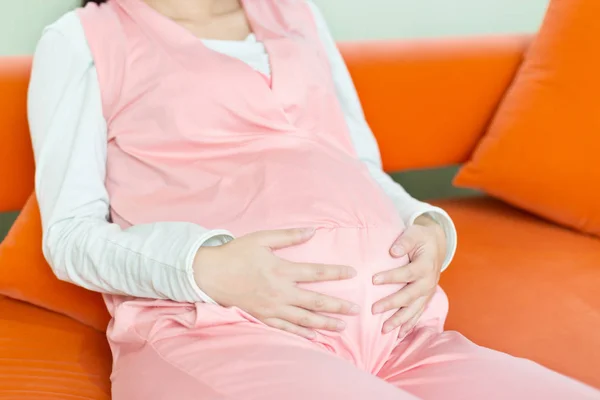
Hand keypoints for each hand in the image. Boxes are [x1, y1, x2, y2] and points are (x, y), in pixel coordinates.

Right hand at [193, 228, 359, 338]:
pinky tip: (314, 337)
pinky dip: (301, 334)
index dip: (336, 273)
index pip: (316, 273)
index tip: (353, 273)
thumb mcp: (262, 238)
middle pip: (314, 301)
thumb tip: (312, 231)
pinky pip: (285, 329)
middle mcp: (279, 291)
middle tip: (356, 310)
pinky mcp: (262, 317)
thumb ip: (288, 236)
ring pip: (303, 319)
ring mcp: (271, 307)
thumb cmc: (235, 253)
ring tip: (342, 327)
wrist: (209, 273)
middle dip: (337, 306)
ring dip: (324, 323)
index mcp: (281, 270)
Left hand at [372, 215, 445, 334]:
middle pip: (409, 296)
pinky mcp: (425, 299)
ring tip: (384, 329)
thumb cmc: (420, 239)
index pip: (407, 273)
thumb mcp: (414, 234)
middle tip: (373, 310)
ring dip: (399, 321)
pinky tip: (398, 335)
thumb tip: (394, 251)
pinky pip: (417, 314)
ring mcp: (428, 293)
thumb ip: (404, 242)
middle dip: (391, 304)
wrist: (436, 245)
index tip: (373, 280)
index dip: (391, 277)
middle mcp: (428, 282)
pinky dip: (409, 325)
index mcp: (425, 266)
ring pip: (414, 310)